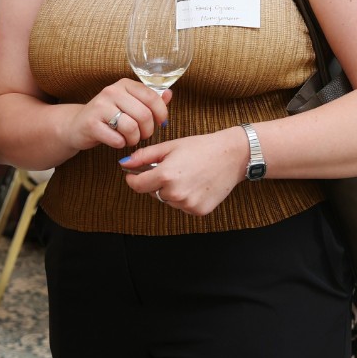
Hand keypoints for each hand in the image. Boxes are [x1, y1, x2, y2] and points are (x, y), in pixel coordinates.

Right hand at [64, 78, 170, 152]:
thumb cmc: (108, 115)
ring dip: (134, 139)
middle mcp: (111, 91)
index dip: (161, 114)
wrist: (77, 125)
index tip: (161, 123)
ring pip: (131, 128)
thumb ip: (150, 100)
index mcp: (124, 84)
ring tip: (129, 139)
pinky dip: (120, 144)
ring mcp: (99, 107)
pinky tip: (116, 141)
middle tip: (142, 135)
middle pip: (144, 115)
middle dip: (147, 131)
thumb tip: (169, 94)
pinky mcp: (91, 124)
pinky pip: (117, 139)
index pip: (152, 97)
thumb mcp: (129, 104)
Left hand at [119, 131, 242, 216]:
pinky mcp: (198, 211)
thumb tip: (124, 163)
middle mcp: (175, 193)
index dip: (133, 179)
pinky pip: (182, 206)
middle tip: (173, 168)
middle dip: (157, 183)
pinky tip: (196, 184)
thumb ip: (144, 156)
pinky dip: (185, 198)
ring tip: (188, 175)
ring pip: (168, 200)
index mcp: (165, 175)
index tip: (135, 175)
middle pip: (153, 193)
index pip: (137, 185)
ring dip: (171, 191)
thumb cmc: (201, 147)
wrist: (231, 156)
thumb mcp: (170, 146)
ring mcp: (187, 204)